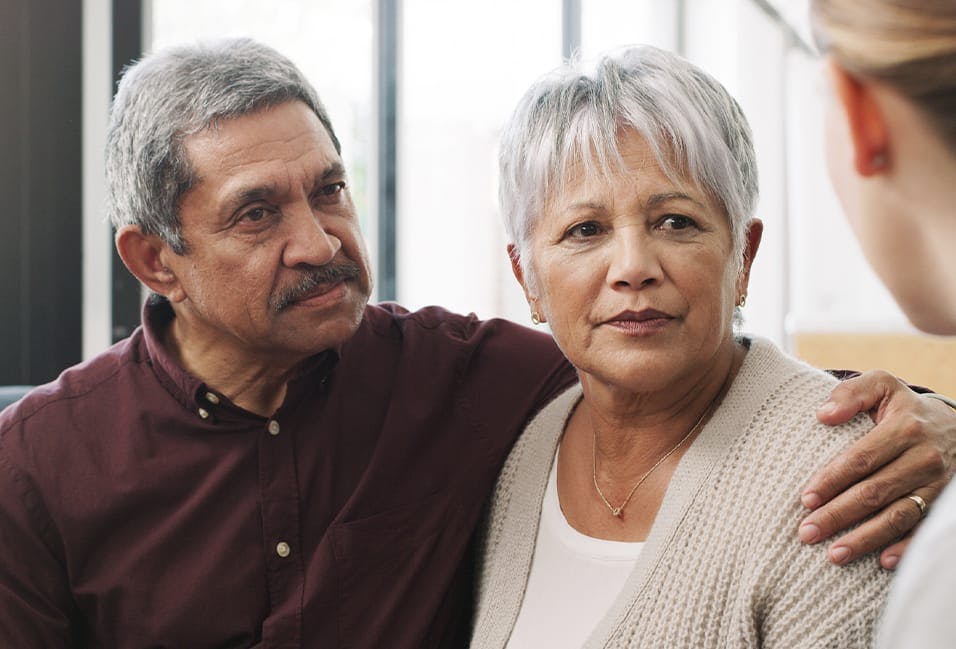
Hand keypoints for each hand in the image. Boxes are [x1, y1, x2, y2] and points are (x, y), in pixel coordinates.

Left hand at [799, 370, 954, 567]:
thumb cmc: (904, 408)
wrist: (954, 425)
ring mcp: (937, 484)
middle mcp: (924, 459)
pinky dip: (905, 547)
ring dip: (865, 538)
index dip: (832, 480)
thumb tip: (823, 415)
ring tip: (834, 554)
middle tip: (807, 532)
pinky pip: (924, 529)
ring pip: (898, 516)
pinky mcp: (944, 503)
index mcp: (904, 428)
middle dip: (838, 515)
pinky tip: (882, 562)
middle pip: (875, 492)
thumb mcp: (882, 385)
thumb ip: (851, 393)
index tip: (805, 499)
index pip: (861, 459)